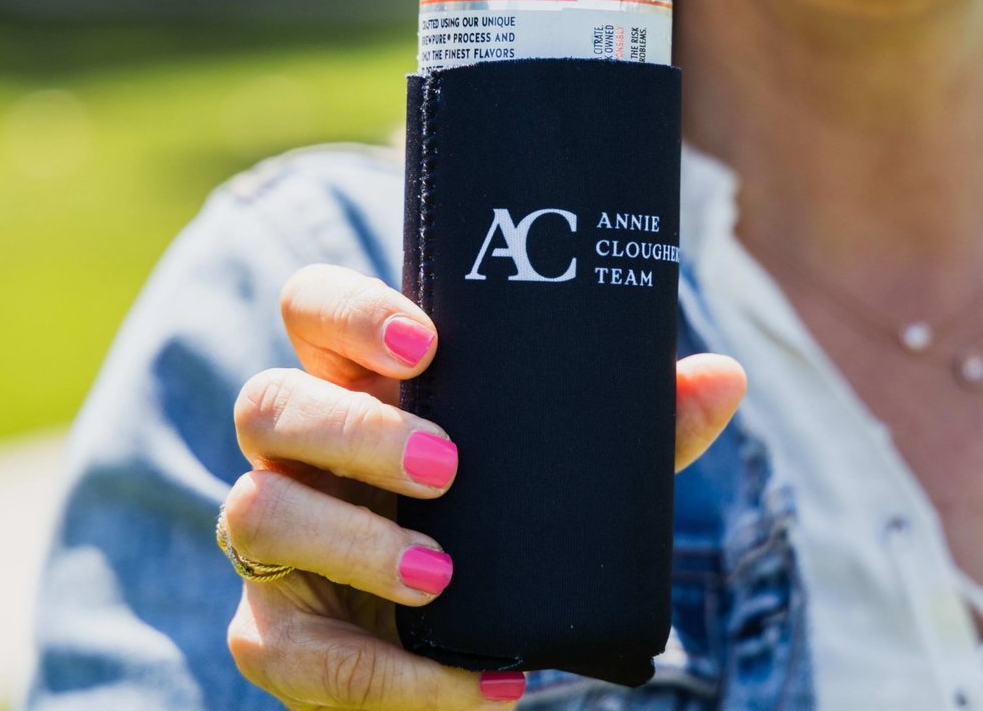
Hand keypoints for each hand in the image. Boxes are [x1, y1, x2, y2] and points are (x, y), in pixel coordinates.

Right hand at [222, 264, 744, 708]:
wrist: (466, 630)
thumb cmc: (504, 517)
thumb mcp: (567, 468)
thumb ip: (640, 425)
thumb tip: (726, 379)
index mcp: (358, 382)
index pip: (310, 308)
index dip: (347, 311)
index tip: (425, 340)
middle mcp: (299, 449)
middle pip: (269, 403)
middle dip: (355, 431)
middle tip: (446, 468)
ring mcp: (276, 538)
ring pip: (256, 512)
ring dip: (352, 544)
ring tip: (444, 576)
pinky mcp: (277, 632)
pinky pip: (288, 653)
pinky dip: (384, 676)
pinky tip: (481, 685)